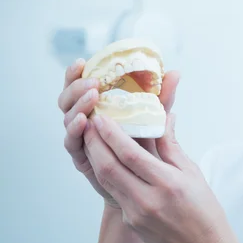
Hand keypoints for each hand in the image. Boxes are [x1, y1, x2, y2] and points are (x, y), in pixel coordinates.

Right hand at [58, 58, 180, 208]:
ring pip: (68, 117)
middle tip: (93, 82)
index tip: (82, 62)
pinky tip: (83, 121)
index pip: (79, 85)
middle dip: (76, 87)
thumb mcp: (155, 116)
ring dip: (78, 105)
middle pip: (68, 99)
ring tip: (92, 97)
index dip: (75, 73)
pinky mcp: (81, 157)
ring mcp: (81, 137)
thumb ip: (162, 96)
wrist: (144, 180)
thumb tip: (175, 72)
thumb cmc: (146, 143)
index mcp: (97, 105)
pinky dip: (75, 130)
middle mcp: (85, 118)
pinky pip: (72, 142)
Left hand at [83, 111, 239, 242]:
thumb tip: (166, 118)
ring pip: (106, 180)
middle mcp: (147, 200)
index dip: (112, 134)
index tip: (102, 118)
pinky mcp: (130, 221)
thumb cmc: (204, 211)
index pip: (130, 154)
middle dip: (95, 142)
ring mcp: (135, 213)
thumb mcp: (192, 173)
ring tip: (92, 138)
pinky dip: (107, 173)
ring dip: (95, 157)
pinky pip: (114, 192)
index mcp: (167, 183)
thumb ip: (172, 146)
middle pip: (110, 167)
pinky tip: (106, 160)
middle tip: (89, 123)